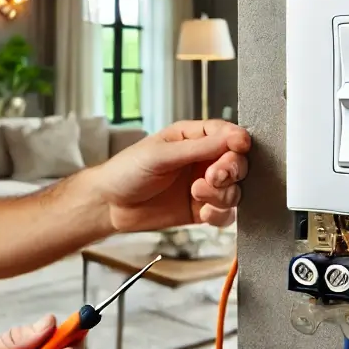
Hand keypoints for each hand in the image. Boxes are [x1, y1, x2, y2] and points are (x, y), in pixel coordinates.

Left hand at [94, 119, 250, 231]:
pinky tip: (203, 212)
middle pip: (237, 163)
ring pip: (234, 190)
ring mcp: (204, 187)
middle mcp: (202, 161)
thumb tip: (233, 136)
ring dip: (222, 194)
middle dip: (230, 170)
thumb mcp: (161, 154)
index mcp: (193, 138)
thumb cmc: (126, 171)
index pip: (227, 134)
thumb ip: (198, 148)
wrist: (110, 204)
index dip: (237, 140)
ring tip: (197, 193)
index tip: (238, 147)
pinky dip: (219, 214)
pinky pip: (225, 214)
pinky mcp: (201, 210)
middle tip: (213, 176)